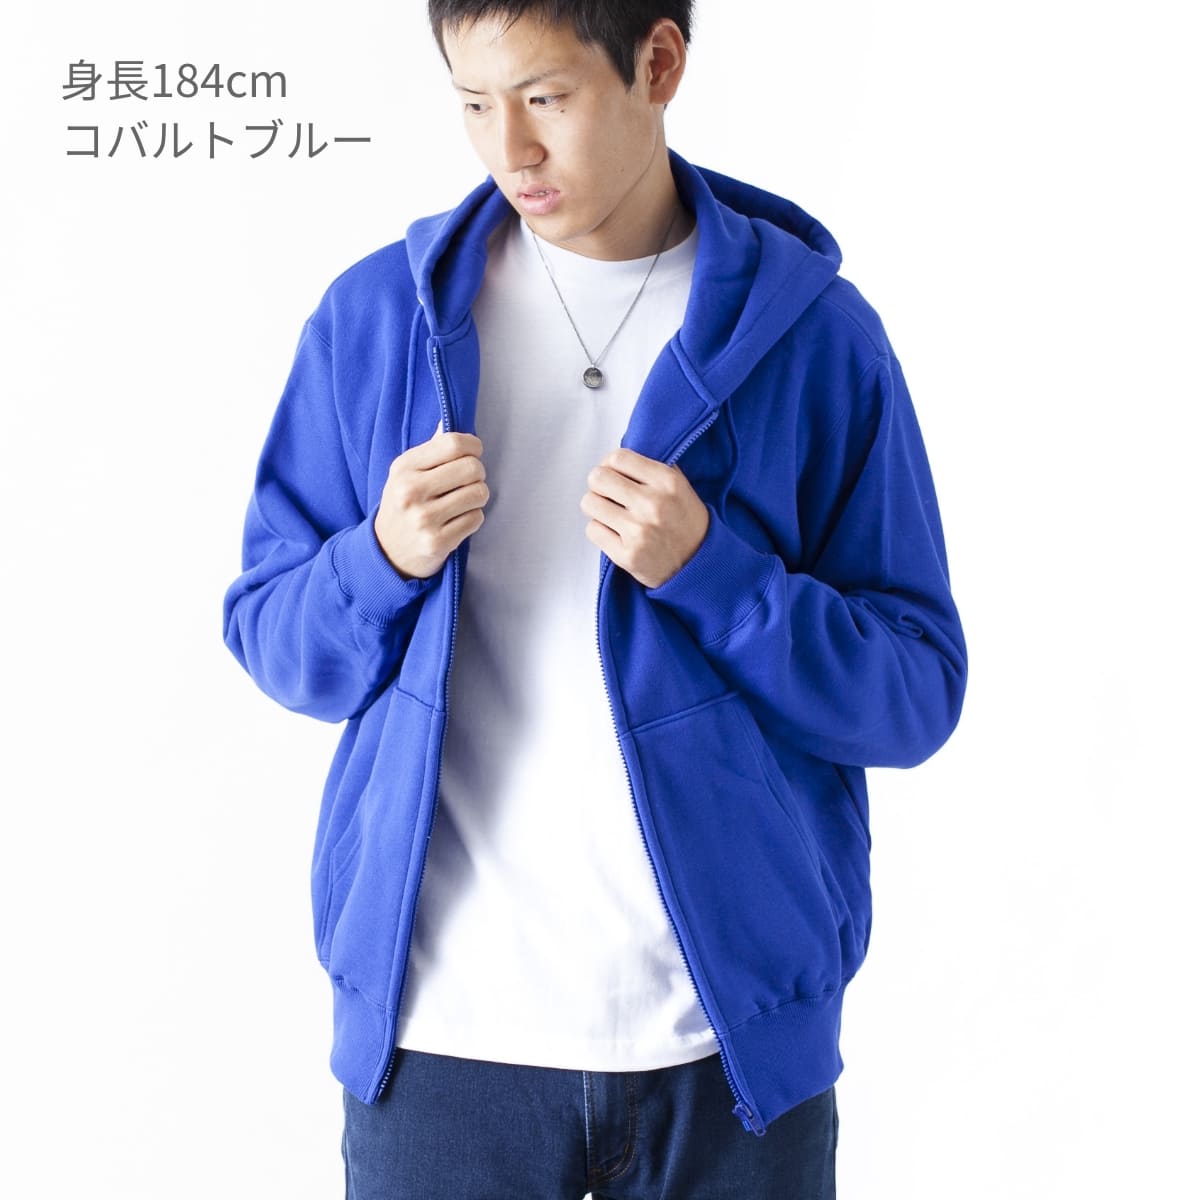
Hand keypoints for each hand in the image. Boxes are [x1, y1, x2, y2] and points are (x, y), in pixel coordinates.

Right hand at [374, 427, 487, 578]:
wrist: (386, 552)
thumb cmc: (403, 505)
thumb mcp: (406, 473)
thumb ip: (431, 448)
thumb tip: (447, 419)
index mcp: (404, 467)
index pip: (453, 443)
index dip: (473, 446)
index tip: (473, 453)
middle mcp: (411, 492)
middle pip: (472, 468)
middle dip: (478, 474)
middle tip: (469, 481)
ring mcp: (424, 519)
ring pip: (479, 493)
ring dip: (477, 497)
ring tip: (462, 502)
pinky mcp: (437, 542)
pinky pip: (476, 519)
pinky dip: (473, 518)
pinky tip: (457, 520)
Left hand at [581, 448, 708, 588]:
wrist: (699, 564)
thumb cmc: (686, 523)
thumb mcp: (680, 487)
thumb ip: (650, 470)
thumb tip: (615, 460)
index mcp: (667, 481)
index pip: (618, 458)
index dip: (609, 464)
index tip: (613, 473)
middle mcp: (652, 504)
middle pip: (598, 478)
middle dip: (599, 484)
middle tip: (607, 494)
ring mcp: (638, 531)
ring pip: (589, 503)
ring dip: (597, 507)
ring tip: (611, 514)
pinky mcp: (626, 555)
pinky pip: (592, 530)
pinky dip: (600, 530)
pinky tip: (615, 532)